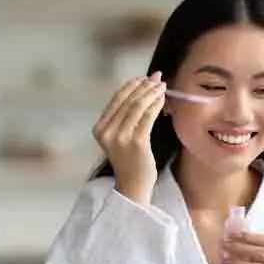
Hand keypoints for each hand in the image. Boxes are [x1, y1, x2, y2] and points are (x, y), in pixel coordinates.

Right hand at [93, 72, 165, 205]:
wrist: (133, 186)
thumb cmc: (130, 161)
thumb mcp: (120, 138)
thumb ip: (123, 118)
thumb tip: (139, 91)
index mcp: (100, 128)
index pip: (116, 99)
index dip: (131, 85)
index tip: (144, 77)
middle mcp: (107, 132)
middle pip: (128, 100)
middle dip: (144, 85)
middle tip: (157, 77)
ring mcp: (120, 137)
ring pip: (138, 106)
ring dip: (152, 92)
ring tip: (163, 86)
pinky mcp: (136, 143)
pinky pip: (148, 117)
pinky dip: (156, 105)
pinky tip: (163, 99)